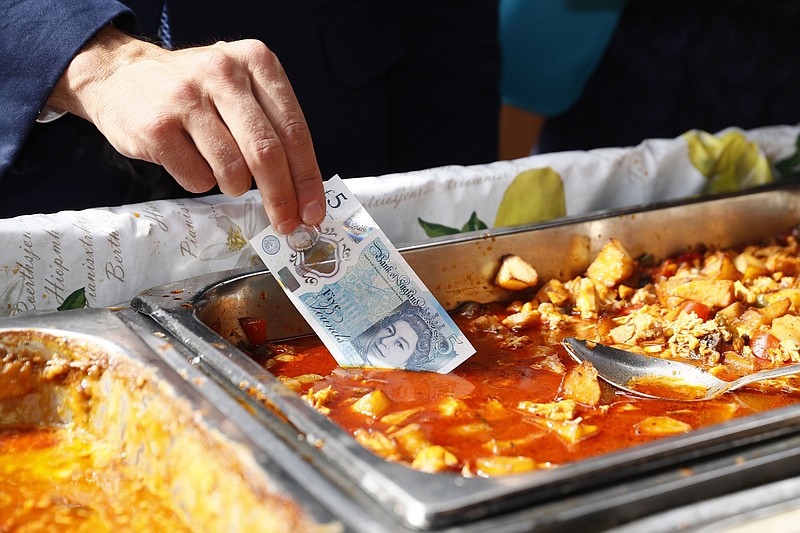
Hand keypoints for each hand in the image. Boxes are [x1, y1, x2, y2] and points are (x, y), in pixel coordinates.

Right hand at [47, 25, 324, 233]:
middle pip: (267, 154)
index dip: (307, 179)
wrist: (120, 77)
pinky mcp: (158, 126)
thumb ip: (273, 127)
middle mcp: (224, 73)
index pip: (295, 131)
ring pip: (234, 170)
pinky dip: (201, 183)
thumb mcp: (240, 89)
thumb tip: (303, 193)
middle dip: (282, 198)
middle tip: (287, 225)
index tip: (313, 211)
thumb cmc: (194, 93)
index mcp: (256, 61)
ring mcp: (187, 98)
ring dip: (236, 187)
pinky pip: (198, 178)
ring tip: (225, 175)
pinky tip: (191, 162)